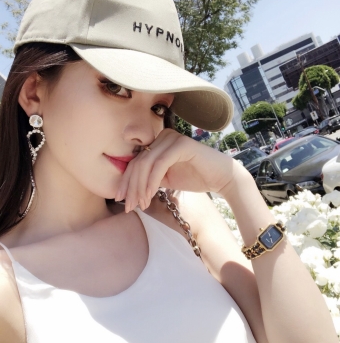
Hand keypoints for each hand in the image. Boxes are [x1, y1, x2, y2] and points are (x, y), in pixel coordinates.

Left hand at [115, 129, 245, 211]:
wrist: (221, 178)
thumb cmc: (194, 177)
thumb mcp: (165, 179)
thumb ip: (149, 178)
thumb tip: (127, 189)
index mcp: (157, 142)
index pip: (135, 162)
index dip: (126, 181)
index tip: (121, 200)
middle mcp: (162, 136)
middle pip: (138, 163)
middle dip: (131, 187)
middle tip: (128, 206)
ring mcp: (172, 138)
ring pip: (146, 164)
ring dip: (140, 187)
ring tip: (140, 204)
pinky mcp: (181, 144)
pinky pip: (160, 164)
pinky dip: (152, 181)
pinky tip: (149, 195)